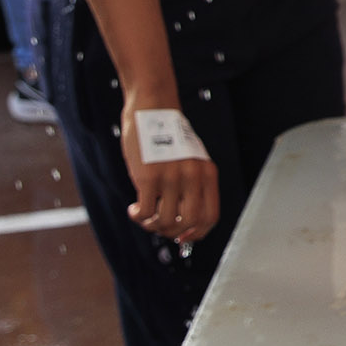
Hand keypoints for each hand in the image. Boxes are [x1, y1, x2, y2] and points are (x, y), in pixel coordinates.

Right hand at [120, 97, 219, 243]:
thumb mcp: (191, 159)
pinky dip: (138, 216)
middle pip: (189, 223)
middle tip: (158, 225)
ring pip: (165, 221)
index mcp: (208, 173)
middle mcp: (194, 176)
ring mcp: (172, 177)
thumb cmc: (168, 138)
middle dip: (172, 232)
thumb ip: (191, 185)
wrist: (153, 109)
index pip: (211, 217)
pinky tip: (134, 209)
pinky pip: (145, 212)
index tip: (182, 237)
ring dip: (151, 225)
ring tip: (143, 215)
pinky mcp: (149, 177)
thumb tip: (182, 223)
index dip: (196, 234)